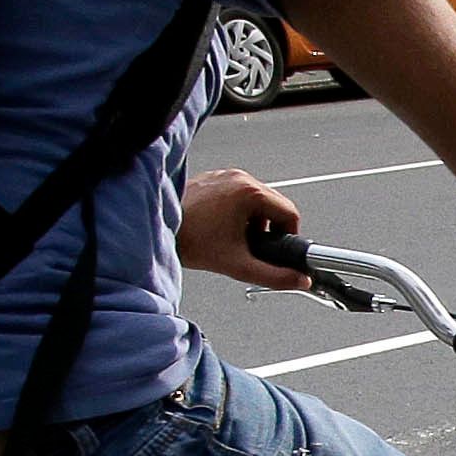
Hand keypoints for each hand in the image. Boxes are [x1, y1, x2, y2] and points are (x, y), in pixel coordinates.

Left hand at [184, 170, 306, 285]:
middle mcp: (239, 178)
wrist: (158, 230)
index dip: (287, 236)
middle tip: (250, 246)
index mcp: (249, 193)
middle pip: (274, 205)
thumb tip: (298, 280)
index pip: (290, 213)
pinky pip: (237, 193)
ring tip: (233, 237)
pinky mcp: (213, 178)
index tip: (275, 248)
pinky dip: (236, 211)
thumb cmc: (189, 240)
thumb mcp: (239, 265)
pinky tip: (220, 226)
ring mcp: (225, 176)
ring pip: (256, 199)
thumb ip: (275, 276)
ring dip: (252, 220)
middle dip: (268, 229)